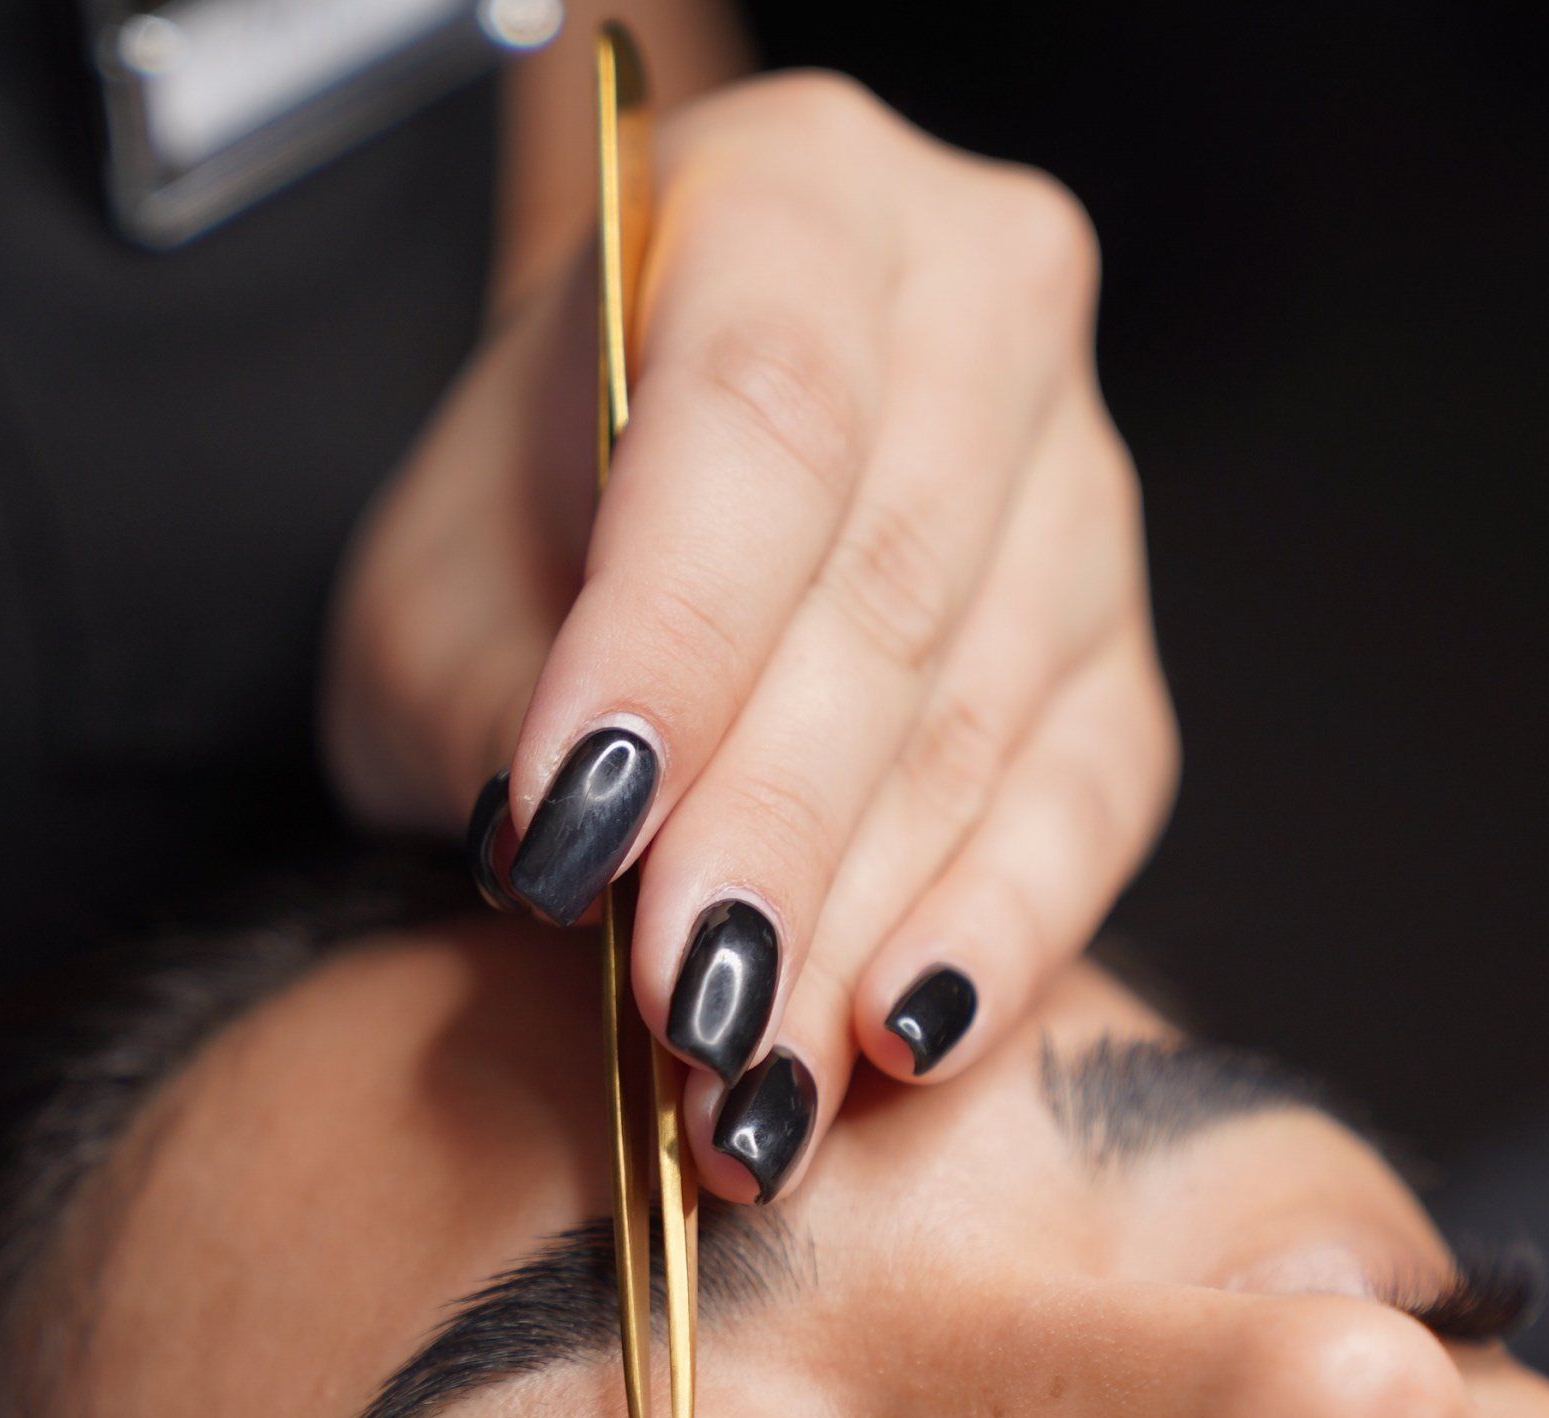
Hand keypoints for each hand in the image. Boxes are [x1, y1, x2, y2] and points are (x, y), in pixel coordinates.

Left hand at [326, 70, 1177, 1200]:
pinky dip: (992, 934)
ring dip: (856, 927)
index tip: (582, 832)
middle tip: (679, 1008)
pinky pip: (1086, 803)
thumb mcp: (434, 587)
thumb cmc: (532, 529)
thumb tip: (557, 841)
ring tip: (748, 1086)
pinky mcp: (1115, 657)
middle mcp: (976, 308)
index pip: (762, 419)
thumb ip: (481, 695)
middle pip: (887, 591)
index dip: (674, 643)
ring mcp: (1077, 486)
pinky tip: (896, 1039)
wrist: (623, 523)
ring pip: (980, 718)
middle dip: (771, 834)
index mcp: (789, 200)